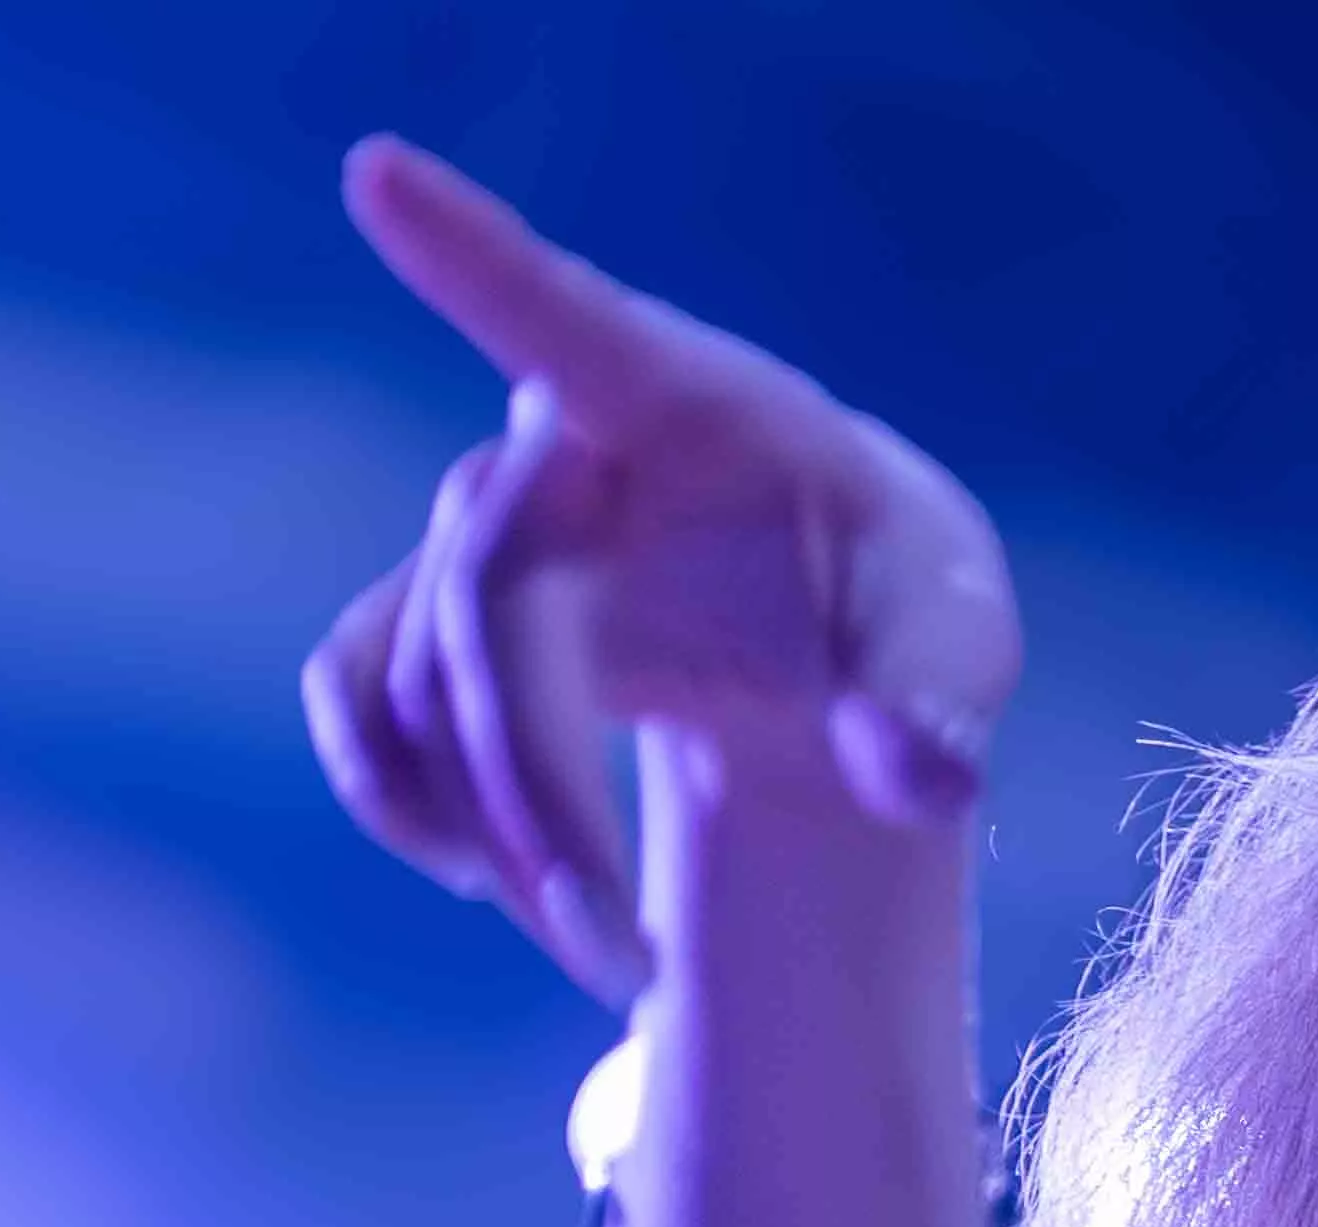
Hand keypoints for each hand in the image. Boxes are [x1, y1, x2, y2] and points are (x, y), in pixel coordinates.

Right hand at [299, 138, 1018, 1005]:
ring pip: (421, 675)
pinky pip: (363, 687)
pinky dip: (402, 794)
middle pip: (495, 608)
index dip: (476, 257)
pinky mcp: (440, 609)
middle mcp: (563, 450)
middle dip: (540, 793)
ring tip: (610, 961)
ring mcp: (490, 527)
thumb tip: (909, 779)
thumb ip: (940, 702)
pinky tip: (489, 884)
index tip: (378, 174)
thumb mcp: (955, 638)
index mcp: (688, 406)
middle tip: (623, 960)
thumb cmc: (900, 597)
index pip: (571, 317)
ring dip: (493, 832)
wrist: (832, 625)